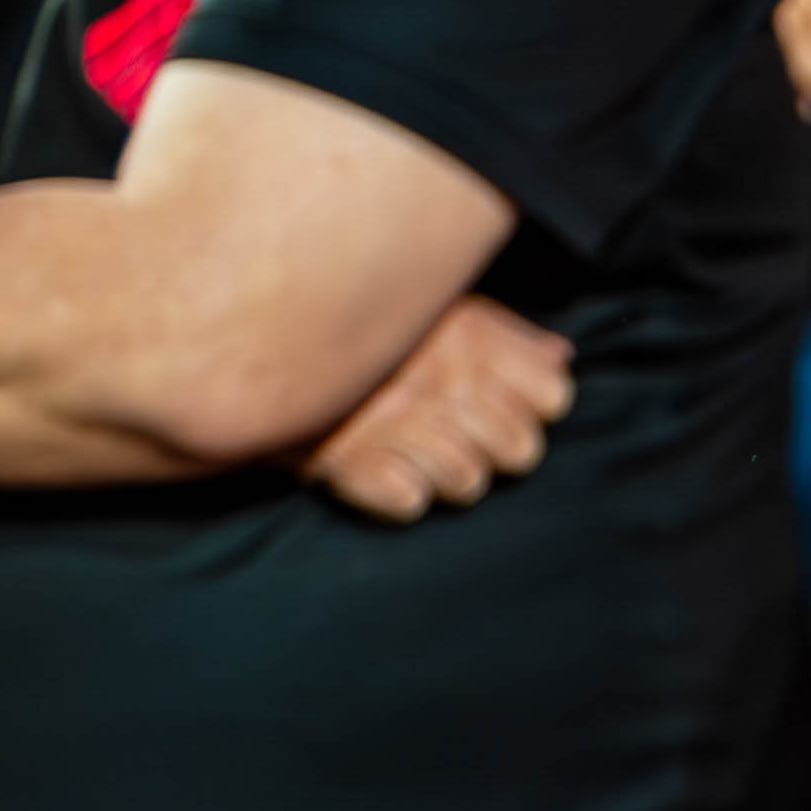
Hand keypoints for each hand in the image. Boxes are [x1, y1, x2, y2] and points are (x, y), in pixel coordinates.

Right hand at [302, 294, 573, 519]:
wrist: (250, 338)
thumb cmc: (365, 330)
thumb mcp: (439, 310)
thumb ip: (506, 336)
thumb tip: (560, 356)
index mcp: (469, 339)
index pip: (553, 397)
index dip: (533, 408)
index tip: (503, 402)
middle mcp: (441, 380)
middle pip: (520, 450)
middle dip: (495, 451)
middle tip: (456, 434)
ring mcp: (395, 422)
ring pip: (468, 482)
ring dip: (444, 474)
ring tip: (412, 450)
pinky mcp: (346, 461)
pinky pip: (408, 501)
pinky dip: (397, 494)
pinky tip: (381, 470)